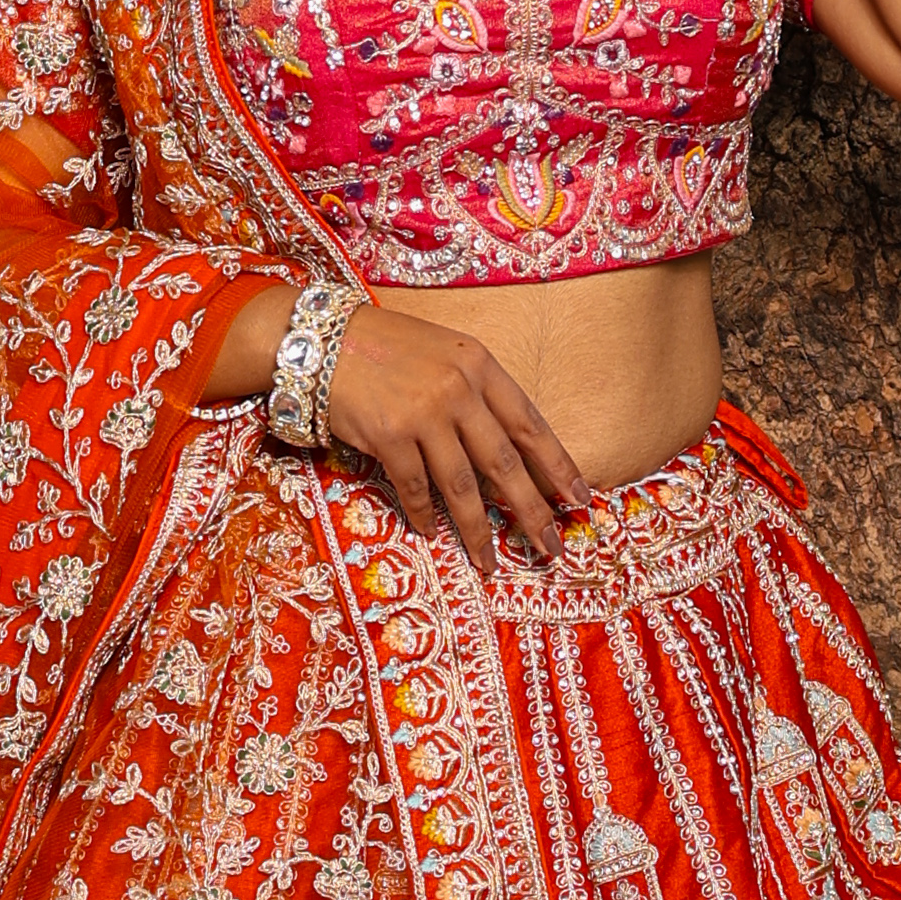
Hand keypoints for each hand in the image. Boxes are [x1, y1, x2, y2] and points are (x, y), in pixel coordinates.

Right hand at [322, 302, 592, 559]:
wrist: (321, 339)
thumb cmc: (385, 346)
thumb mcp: (444, 353)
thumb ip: (476, 391)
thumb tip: (506, 448)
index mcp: (480, 365)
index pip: (530, 424)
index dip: (558, 465)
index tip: (579, 497)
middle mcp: (458, 389)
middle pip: (504, 463)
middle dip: (532, 511)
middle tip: (551, 546)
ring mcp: (424, 413)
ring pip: (461, 486)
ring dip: (477, 530)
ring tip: (489, 560)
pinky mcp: (388, 435)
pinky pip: (415, 487)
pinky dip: (424, 514)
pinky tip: (432, 533)